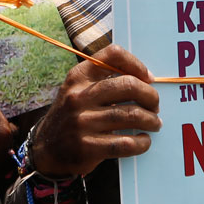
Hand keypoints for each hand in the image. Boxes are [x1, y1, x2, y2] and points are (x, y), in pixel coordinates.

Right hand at [31, 44, 160, 176]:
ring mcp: (82, 122)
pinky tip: (144, 141)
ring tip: (154, 123)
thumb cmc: (73, 115)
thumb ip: (103, 80)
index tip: (148, 78)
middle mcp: (78, 96)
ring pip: (131, 115)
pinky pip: (125, 143)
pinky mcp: (87, 147)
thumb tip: (145, 79)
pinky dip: (141, 143)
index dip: (136, 63)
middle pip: (128, 85)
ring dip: (150, 120)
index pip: (112, 55)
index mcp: (78, 76)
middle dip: (150, 95)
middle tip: (155, 105)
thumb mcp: (78, 90)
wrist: (47, 148)